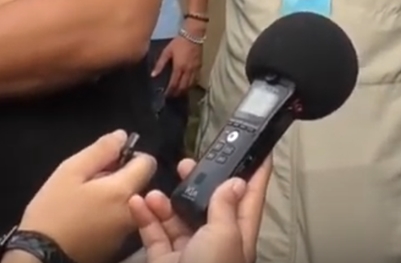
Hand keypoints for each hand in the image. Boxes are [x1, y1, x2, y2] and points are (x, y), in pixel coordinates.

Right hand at [20, 130, 156, 262]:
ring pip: (131, 202)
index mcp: (124, 190)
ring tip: (86, 199)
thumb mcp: (70, 171)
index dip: (130, 156)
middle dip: (122, 176)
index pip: (148, 162)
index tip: (108, 161)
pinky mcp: (117, 246)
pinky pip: (122, 220)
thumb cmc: (53, 210)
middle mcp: (133, 212)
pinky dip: (111, 213)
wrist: (41, 256)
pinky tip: (87, 217)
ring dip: (116, 195)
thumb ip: (100, 150)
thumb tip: (122, 136)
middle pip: (140, 183)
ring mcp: (126, 232)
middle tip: (91, 180)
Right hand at [129, 156, 270, 262]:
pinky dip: (146, 218)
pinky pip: (155, 235)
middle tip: (188, 162)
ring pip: (178, 218)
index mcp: (238, 234)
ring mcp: (189, 252)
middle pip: (210, 205)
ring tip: (157, 187)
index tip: (261, 148)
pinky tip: (139, 202)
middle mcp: (216, 242)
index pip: (251, 198)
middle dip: (200, 182)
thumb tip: (235, 181)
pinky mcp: (165, 261)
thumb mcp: (224, 235)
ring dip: (166, 201)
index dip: (257, 173)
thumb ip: (225, 206)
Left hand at [153, 32, 203, 97]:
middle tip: (172, 97)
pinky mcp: (200, 67)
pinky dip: (191, 85)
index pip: (174, 84)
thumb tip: (153, 75)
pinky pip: (196, 80)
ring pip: (190, 85)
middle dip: (177, 93)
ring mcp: (195, 70)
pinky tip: (188, 86)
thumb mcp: (167, 52)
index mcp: (179, 68)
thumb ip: (160, 64)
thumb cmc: (178, 43)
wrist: (193, 35)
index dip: (170, 91)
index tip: (166, 96)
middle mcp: (188, 71)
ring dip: (184, 91)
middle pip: (183, 87)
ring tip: (179, 93)